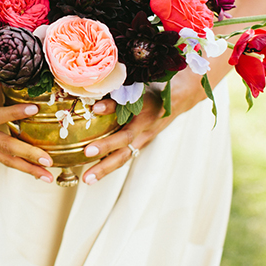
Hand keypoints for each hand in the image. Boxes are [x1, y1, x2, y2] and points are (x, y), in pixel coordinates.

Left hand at [81, 68, 207, 184]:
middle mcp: (145, 125)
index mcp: (145, 107)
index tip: (96, 108)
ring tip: (87, 179)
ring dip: (105, 168)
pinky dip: (108, 167)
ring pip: (124, 155)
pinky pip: (124, 157)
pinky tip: (92, 175)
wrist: (177, 101)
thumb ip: (120, 91)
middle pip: (126, 139)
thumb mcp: (140, 87)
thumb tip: (94, 96)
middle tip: (87, 152)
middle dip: (106, 147)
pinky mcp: (140, 145)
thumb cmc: (153, 90)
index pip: (129, 105)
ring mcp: (144, 138)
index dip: (111, 107)